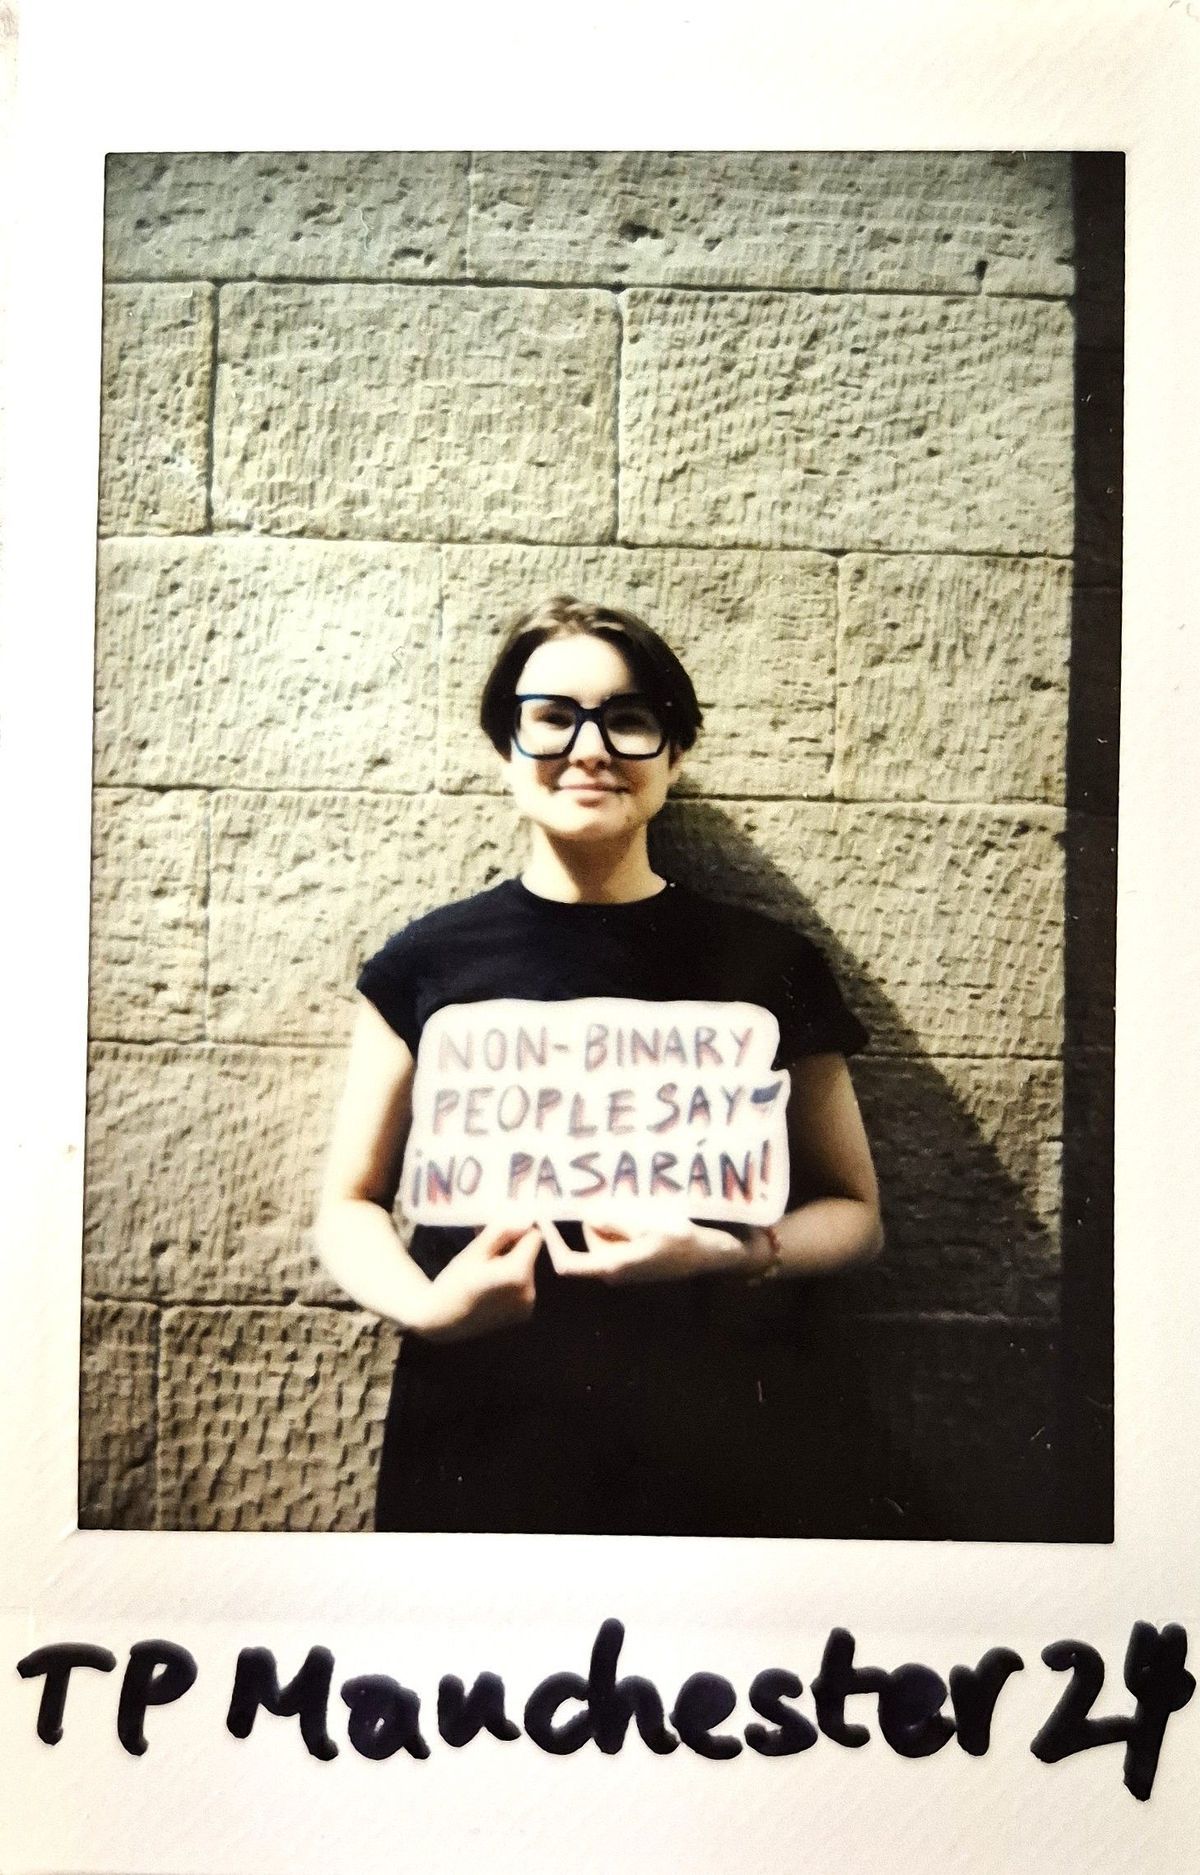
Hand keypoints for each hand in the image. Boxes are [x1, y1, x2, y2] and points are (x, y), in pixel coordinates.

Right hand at [412, 1221, 541, 1342]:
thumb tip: (522, 1218)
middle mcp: (529, 1291)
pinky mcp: (523, 1314)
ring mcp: (527, 1305)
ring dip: (511, 1263)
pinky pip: (523, 1286)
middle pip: (530, 1254)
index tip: (501, 1230)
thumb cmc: (455, 1282)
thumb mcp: (475, 1251)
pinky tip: (490, 1285)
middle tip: (487, 1249)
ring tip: (485, 1269)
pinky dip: (511, 1281)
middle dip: (512, 1248)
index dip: (519, 1230)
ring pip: (526, 1269)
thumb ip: (502, 1232)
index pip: (534, 1238)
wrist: (444, 1320)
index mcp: (518, 1273)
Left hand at [540, 1214, 763, 1285]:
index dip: (550, 1244)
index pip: (568, 1264)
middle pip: (588, 1238)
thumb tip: (587, 1215)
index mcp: (613, 1267)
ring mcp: (625, 1267)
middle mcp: (614, 1271)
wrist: (712, 1255)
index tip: (542, 1218)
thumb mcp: (648, 1224)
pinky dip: (625, 1224)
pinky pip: (618, 1237)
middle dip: (597, 1217)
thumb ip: (615, 1221)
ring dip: (614, 1218)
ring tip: (642, 1209)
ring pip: (603, 1234)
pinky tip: (647, 1216)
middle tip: (621, 1201)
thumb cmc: (682, 1241)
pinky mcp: (635, 1260)